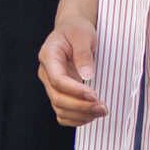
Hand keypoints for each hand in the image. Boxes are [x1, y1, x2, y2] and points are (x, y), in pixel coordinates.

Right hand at [35, 11, 104, 126]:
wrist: (72, 31)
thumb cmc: (76, 30)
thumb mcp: (83, 34)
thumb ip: (83, 54)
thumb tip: (87, 75)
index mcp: (48, 56)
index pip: (57, 80)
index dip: (75, 91)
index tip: (94, 95)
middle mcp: (46, 73)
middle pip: (58, 98)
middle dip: (81, 106)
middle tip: (103, 108)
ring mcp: (51, 85)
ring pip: (60, 109)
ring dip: (81, 114)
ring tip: (102, 111)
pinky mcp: (59, 93)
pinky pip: (63, 113)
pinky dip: (76, 119)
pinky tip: (91, 115)